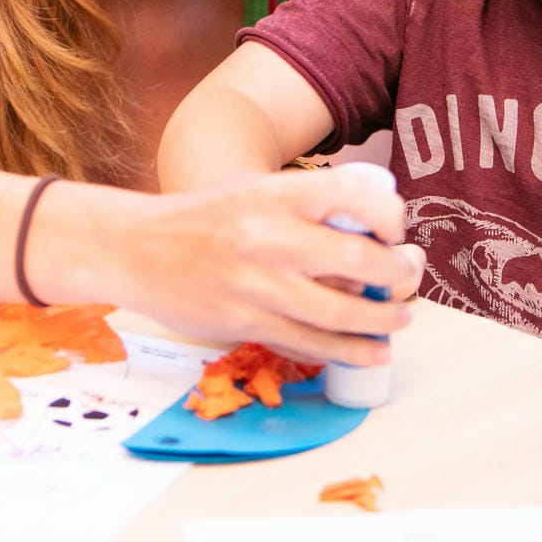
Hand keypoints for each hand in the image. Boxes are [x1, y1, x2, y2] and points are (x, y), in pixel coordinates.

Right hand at [100, 169, 420, 365]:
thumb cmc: (201, 217)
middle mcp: (267, 238)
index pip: (353, 195)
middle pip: (359, 261)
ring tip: (401, 317)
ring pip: (341, 313)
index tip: (394, 230)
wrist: (133, 248)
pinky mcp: (244, 323)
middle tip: (408, 276)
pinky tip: (373, 351)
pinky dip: (350, 351)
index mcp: (273, 194)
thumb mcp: (253, 190)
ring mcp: (255, 285)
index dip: (389, 216)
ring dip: (383, 320)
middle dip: (399, 274)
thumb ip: (305, 205)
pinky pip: (310, 343)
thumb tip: (372, 235)